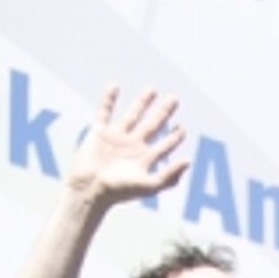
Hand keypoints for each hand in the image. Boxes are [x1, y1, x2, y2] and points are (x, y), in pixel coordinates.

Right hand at [69, 86, 186, 206]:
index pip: (164, 146)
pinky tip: (114, 86)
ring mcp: (116, 138)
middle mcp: (132, 147)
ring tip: (152, 90)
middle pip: (152, 125)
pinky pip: (104, 112)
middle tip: (174, 99)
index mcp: (144, 159)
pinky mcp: (99, 132)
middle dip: (163, 112)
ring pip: (132, 115)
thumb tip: (188, 161)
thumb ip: (169, 176)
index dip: (174, 137)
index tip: (182, 128)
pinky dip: (108, 99)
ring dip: (141, 103)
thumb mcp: (148, 186)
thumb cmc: (119, 191)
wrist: (89, 189)